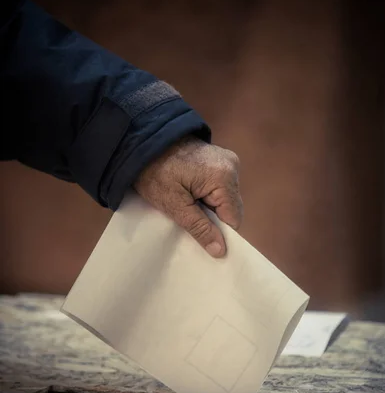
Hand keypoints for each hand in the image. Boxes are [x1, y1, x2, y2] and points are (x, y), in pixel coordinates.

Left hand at [134, 136, 242, 256]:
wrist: (142, 141)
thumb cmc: (154, 172)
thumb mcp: (174, 206)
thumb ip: (200, 228)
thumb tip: (221, 251)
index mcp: (224, 177)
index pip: (234, 219)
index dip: (218, 231)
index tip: (199, 235)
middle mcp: (232, 166)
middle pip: (231, 208)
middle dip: (212, 218)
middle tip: (188, 216)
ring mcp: (228, 160)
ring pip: (225, 199)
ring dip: (208, 206)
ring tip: (186, 201)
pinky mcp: (220, 159)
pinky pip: (220, 187)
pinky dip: (207, 195)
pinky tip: (190, 192)